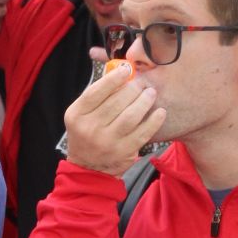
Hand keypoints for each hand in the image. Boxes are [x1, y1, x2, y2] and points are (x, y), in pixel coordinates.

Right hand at [64, 61, 164, 175]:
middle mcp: (90, 129)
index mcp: (77, 115)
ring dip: (144, 101)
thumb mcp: (81, 114)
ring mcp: (107, 142)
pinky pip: (143, 132)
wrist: (89, 167)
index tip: (126, 70)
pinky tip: (160, 112)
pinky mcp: (124, 152)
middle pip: (116, 102)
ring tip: (150, 93)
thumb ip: (96, 94)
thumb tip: (118, 71)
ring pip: (131, 116)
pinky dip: (154, 120)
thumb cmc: (87, 133)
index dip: (113, 79)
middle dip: (133, 89)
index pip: (96, 92)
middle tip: (142, 83)